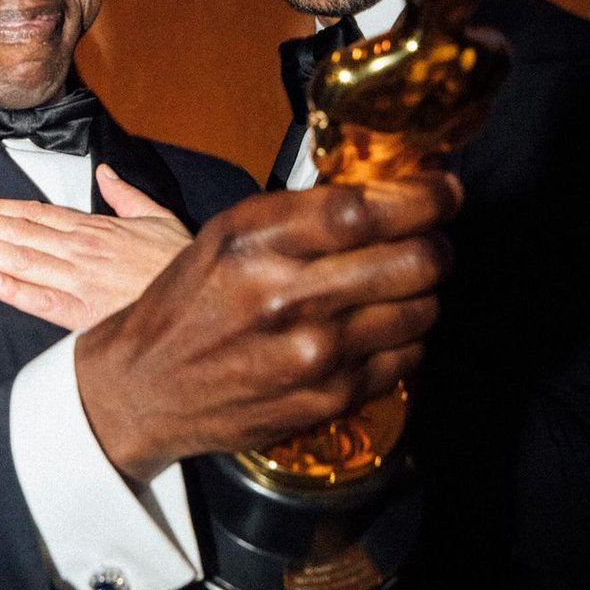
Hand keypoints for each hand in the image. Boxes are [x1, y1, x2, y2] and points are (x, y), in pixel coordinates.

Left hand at [0, 164, 191, 329]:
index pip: (35, 215)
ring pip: (23, 261)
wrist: (204, 304)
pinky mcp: (87, 315)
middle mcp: (81, 252)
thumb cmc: (180, 265)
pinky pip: (45, 303)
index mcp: (94, 230)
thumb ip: (126, 195)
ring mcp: (81, 283)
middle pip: (19, 234)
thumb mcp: (158, 219)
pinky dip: (17, 291)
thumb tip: (107, 172)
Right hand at [75, 174, 461, 482]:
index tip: (443, 190)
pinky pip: (407, 357)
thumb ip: (303, 212)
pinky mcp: (329, 398)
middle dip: (436, 244)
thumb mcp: (228, 235)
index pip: (366, 210)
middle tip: (430, 239)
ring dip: (423, 293)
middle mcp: (287, 297)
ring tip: (398, 286)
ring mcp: (314, 354)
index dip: (423, 196)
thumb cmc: (189, 302)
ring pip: (422, 310)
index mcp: (256, 243)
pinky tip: (376, 328)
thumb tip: (388, 193)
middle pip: (414, 260)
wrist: (146, 385)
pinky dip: (404, 338)